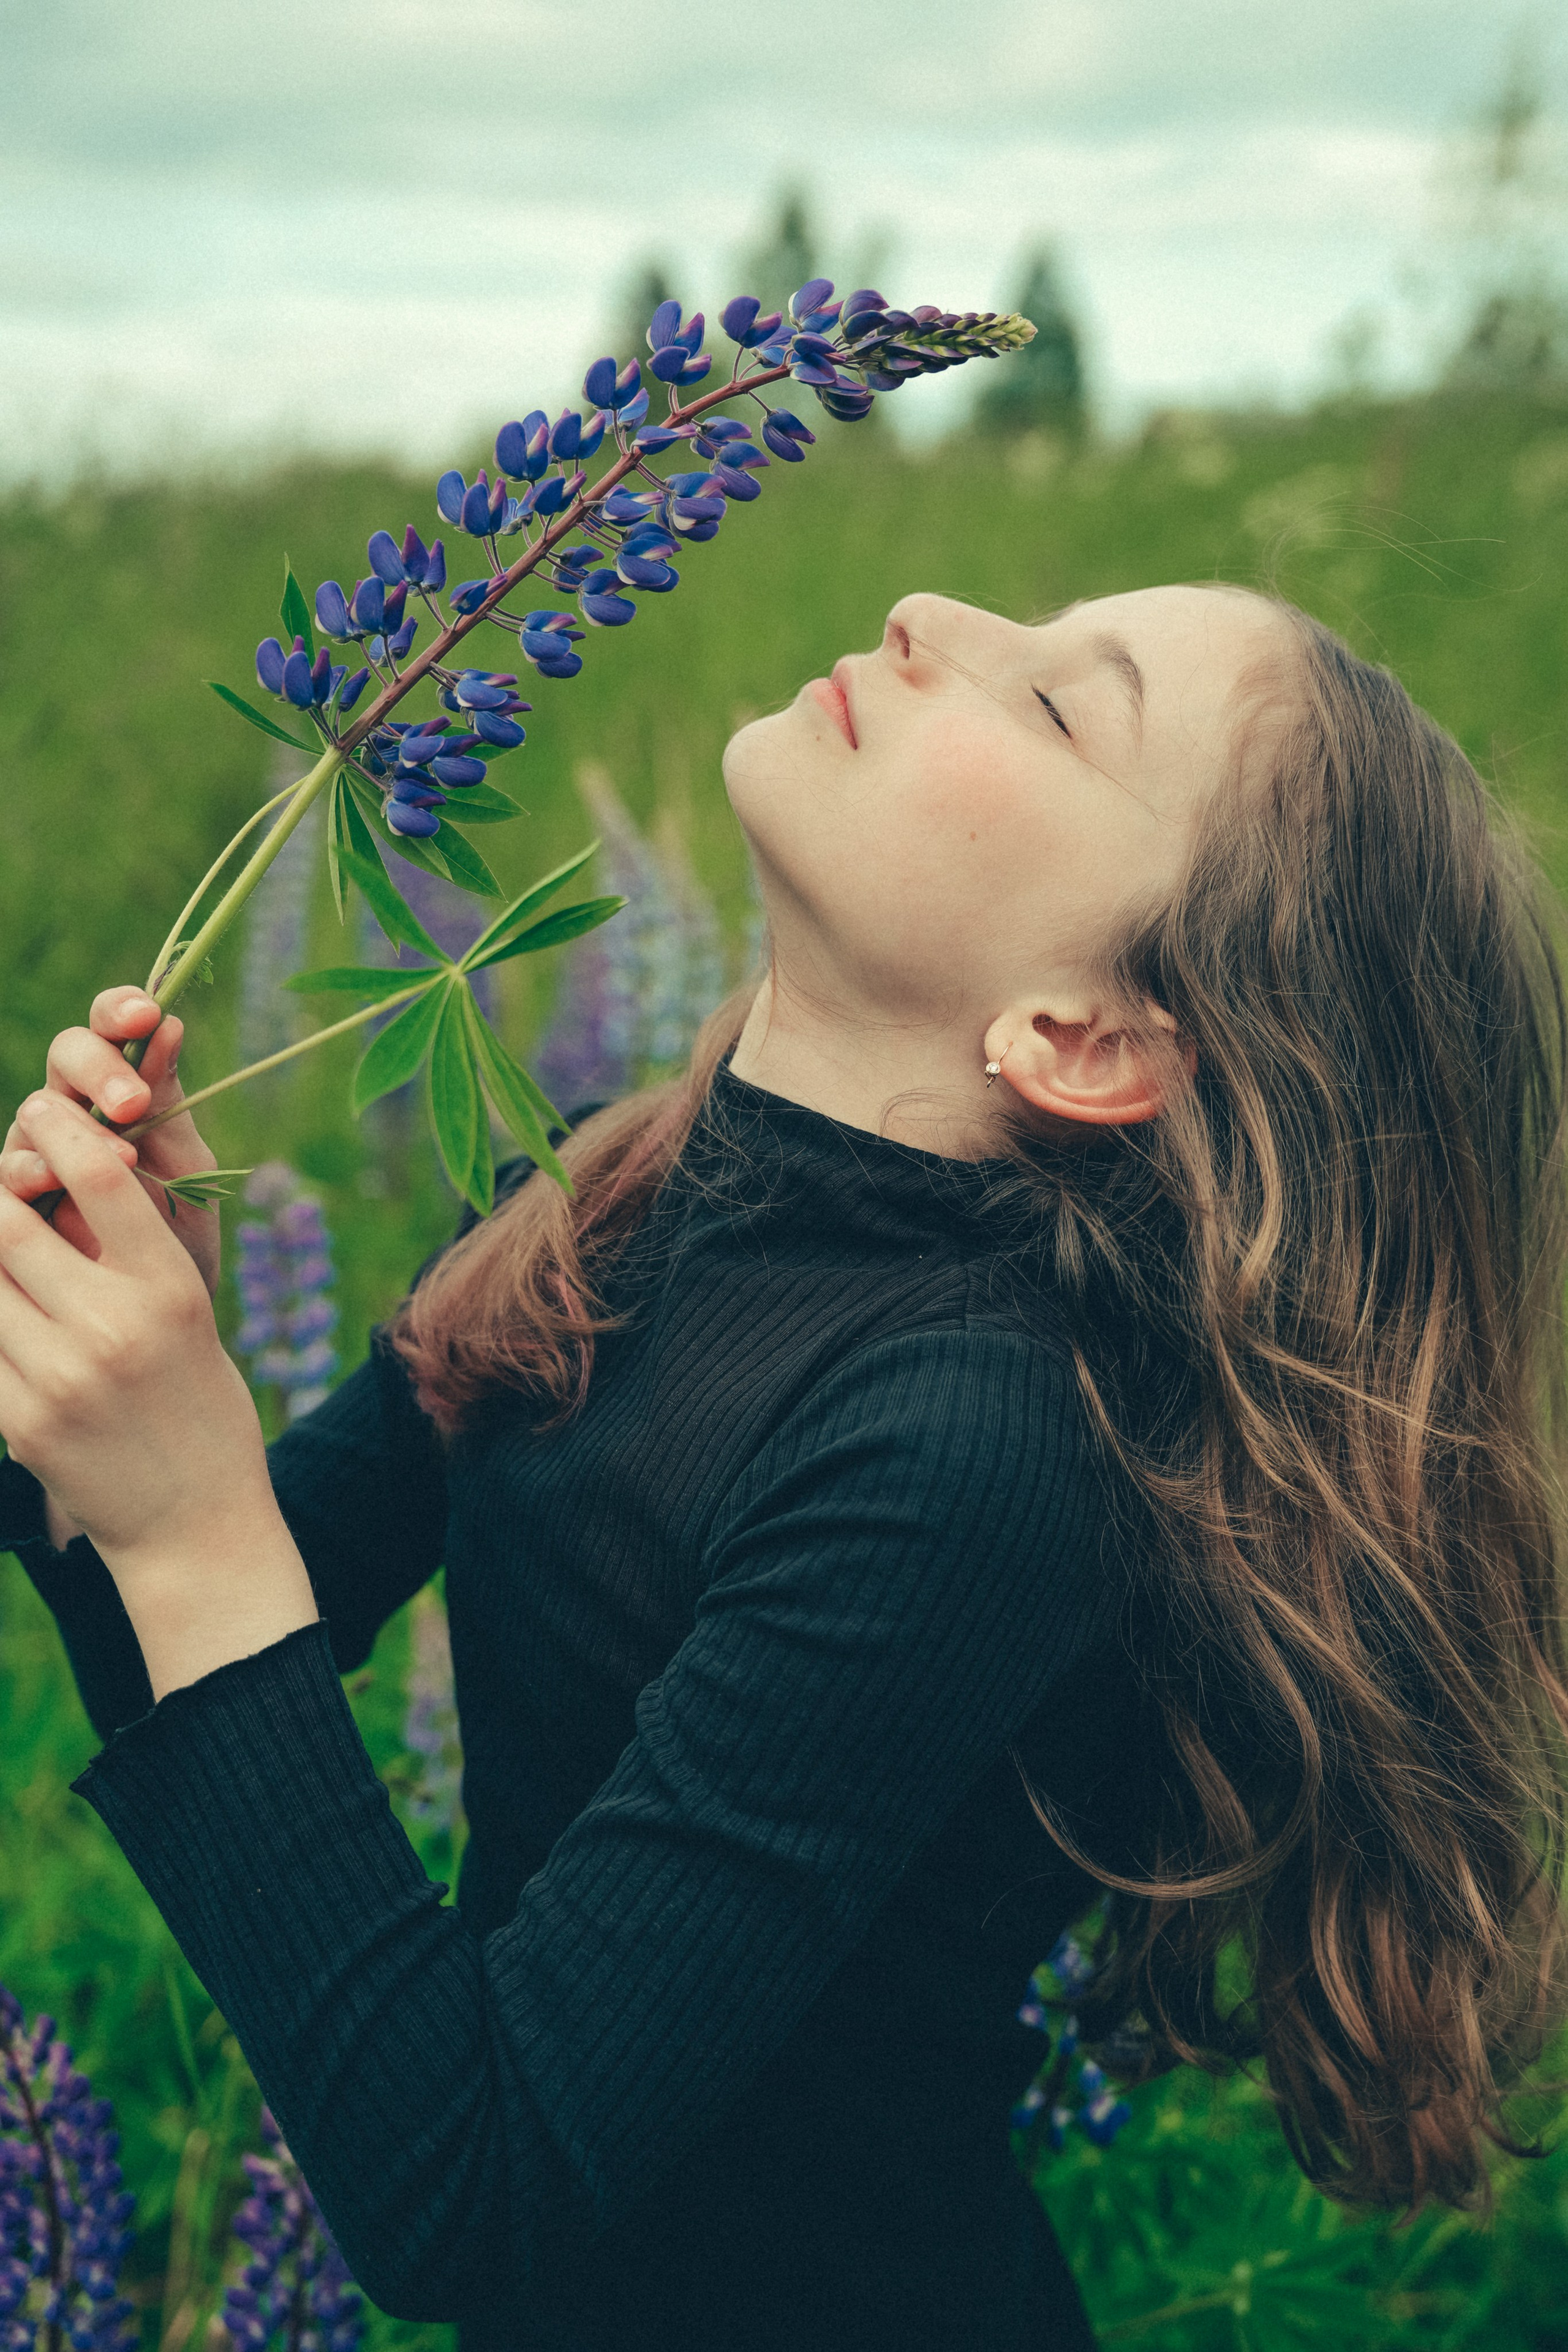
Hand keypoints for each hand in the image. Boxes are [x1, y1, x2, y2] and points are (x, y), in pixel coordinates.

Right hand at [0, 987, 220, 1300]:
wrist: (161, 1308)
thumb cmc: (180, 1233)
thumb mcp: (187, 1166)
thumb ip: (172, 1102)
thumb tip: (169, 1021)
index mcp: (123, 1087)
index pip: (110, 1026)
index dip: (119, 1010)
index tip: (148, 1014)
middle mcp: (74, 1106)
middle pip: (66, 1053)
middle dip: (100, 1068)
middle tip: (134, 1103)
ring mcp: (39, 1147)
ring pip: (37, 1108)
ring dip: (75, 1125)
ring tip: (122, 1156)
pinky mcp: (17, 1195)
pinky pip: (11, 1171)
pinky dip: (31, 1169)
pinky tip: (49, 1178)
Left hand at [0, 1095, 315, 1697]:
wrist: (197, 1525)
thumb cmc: (199, 1405)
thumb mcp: (191, 1316)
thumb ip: (129, 1252)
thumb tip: (60, 1177)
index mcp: (170, 1289)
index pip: (100, 1176)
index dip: (58, 1131)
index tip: (41, 1113)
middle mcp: (113, 1325)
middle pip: (9, 1220)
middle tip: (2, 1189)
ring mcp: (59, 1376)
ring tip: (6, 1258)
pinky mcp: (20, 1421)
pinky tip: (9, 1315)